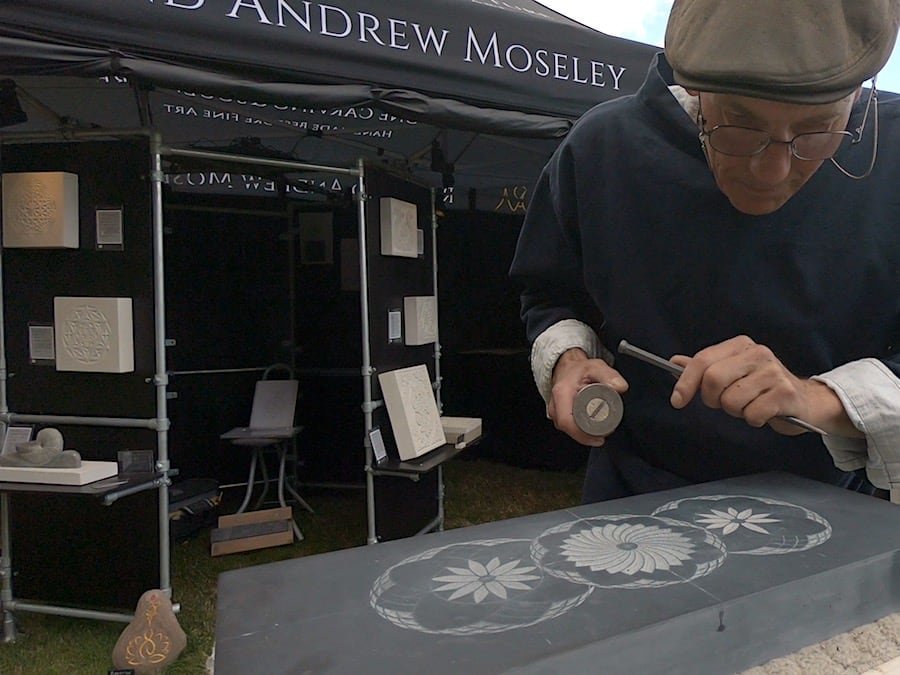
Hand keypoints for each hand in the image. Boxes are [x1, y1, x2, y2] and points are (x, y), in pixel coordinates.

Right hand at [548, 348, 628, 445]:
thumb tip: (620, 387)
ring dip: (584, 433)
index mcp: (562, 394)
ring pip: (569, 430)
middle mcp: (555, 405)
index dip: (583, 434)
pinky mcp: (558, 415)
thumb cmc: (579, 369)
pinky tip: (590, 427)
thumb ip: (610, 376)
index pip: (567, 422)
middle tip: (605, 432)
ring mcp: (555, 411)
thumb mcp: (597, 367)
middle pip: (569, 429)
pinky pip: (569, 426)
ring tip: (600, 429)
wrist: (568, 366)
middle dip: (587, 435)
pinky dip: (580, 429)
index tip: (598, 438)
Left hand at [669, 335, 859, 436]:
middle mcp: (757, 353)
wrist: (805, 401)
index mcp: (740, 345)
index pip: (703, 360)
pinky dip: (753, 420)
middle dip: (712, 399)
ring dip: (735, 411)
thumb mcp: (732, 373)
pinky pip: (752, 414)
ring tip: (749, 406)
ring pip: (731, 400)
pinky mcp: (785, 393)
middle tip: (724, 403)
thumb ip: (704, 368)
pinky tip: (763, 413)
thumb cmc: (762, 388)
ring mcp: (773, 372)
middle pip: (713, 379)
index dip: (686, 382)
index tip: (677, 401)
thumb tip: (674, 361)